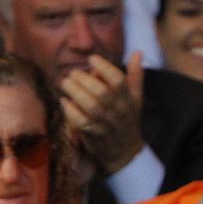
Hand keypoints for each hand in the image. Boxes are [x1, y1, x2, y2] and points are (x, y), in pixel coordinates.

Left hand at [59, 54, 145, 173]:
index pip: (118, 81)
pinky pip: (80, 122)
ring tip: (65, 83)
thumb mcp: (136, 97)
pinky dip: (70, 110)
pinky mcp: (93, 135)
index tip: (92, 59)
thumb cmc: (127, 119)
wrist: (124, 151)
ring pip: (90, 106)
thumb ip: (135, 74)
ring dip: (75, 92)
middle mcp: (118, 111)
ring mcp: (106, 124)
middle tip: (73, 73)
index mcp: (129, 99)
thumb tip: (137, 52)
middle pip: (102, 92)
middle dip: (85, 80)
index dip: (104, 67)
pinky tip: (64, 102)